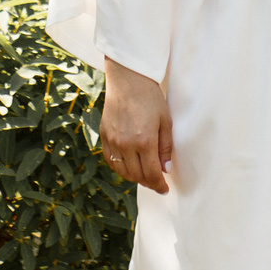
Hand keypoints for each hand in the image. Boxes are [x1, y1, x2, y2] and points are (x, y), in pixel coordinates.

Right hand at [100, 57, 172, 193]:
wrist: (128, 79)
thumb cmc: (151, 98)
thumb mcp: (166, 121)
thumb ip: (166, 147)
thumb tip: (166, 170)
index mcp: (145, 141)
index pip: (152, 174)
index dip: (159, 186)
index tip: (164, 190)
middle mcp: (126, 144)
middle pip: (137, 176)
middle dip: (148, 183)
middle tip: (157, 183)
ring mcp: (113, 141)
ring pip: (122, 171)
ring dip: (134, 178)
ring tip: (144, 176)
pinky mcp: (104, 136)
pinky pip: (111, 161)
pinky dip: (120, 168)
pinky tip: (129, 166)